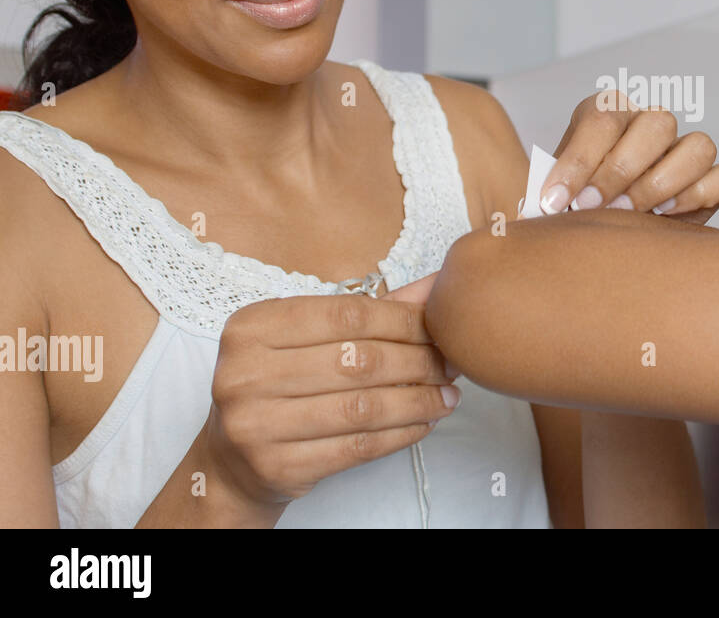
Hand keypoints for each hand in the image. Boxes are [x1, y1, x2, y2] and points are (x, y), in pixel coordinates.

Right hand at [202, 286, 458, 508]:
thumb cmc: (279, 384)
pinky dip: (401, 433)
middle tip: (452, 364)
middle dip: (418, 362)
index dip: (403, 321)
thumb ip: (370, 312)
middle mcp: (245, 373)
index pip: (346, 315)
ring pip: (363, 407)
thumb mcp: (308, 338)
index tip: (439, 328)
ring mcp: (255, 424)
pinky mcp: (276, 465)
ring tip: (448, 396)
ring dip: (418, 401)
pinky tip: (424, 422)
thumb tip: (437, 287)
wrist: (232, 460)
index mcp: (252, 326)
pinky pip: (358, 446)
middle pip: (359, 360)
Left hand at [538, 91, 718, 224]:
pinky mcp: (712, 179)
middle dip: (622, 171)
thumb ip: (547, 193)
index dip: (578, 163)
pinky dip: (702, 196)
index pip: (602, 119)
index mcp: (607, 112)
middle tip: (593, 209)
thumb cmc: (570, 205)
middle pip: (658, 124)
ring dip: (663, 184)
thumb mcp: (550, 191)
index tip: (556, 202)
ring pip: (699, 146)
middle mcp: (650, 123)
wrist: (594, 222)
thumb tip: (539, 210)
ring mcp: (684, 148)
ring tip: (631, 217)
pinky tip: (667, 218)